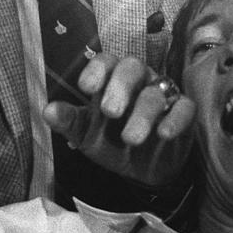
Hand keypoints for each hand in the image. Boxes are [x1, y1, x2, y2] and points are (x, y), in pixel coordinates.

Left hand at [43, 55, 195, 186]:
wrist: (143, 171)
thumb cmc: (111, 143)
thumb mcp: (86, 135)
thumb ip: (69, 122)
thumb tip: (47, 110)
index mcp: (111, 80)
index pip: (106, 61)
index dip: (97, 70)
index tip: (86, 88)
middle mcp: (139, 80)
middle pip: (132, 67)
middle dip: (120, 86)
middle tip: (109, 111)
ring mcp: (163, 94)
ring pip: (156, 92)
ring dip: (143, 114)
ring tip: (130, 139)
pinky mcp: (184, 112)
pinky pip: (185, 107)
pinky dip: (175, 119)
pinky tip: (164, 134)